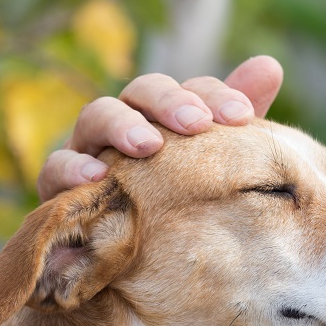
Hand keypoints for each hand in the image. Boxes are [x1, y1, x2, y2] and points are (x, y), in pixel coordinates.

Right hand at [38, 55, 283, 200]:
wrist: (130, 260)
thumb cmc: (178, 202)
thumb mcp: (213, 160)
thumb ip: (236, 116)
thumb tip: (270, 64)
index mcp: (166, 116)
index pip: (189, 89)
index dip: (214, 95)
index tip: (242, 115)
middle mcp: (127, 124)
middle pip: (141, 90)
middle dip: (169, 101)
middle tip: (196, 123)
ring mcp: (89, 150)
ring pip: (96, 117)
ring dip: (121, 125)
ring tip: (147, 144)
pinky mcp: (59, 188)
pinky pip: (55, 169)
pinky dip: (71, 168)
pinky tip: (96, 176)